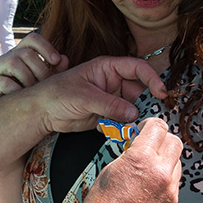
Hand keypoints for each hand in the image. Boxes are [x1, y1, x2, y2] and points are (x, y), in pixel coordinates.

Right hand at [0, 33, 69, 102]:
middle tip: (47, 83)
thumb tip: (64, 59)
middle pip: (25, 52)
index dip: (45, 46)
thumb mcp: (44, 82)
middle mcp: (9, 57)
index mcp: (22, 53)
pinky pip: (3, 81)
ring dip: (27, 78)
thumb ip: (55, 71)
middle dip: (40, 69)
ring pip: (13, 62)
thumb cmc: (27, 94)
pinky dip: (16, 89)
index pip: (32, 39)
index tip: (56, 60)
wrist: (6, 115)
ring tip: (33, 90)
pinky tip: (21, 96)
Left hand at [17, 54, 167, 132]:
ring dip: (139, 117)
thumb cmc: (58, 93)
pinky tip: (130, 133)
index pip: (136, 68)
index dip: (151, 78)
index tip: (161, 92)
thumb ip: (110, 104)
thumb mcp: (84, 97)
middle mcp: (112, 82)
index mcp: (108, 68)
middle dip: (147, 101)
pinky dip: (127, 127)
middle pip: (139, 89)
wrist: (42, 112)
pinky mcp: (106, 115)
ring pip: (133, 107)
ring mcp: (110, 99)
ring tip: (143, 126)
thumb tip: (134, 113)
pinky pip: (123, 120)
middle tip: (155, 115)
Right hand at [74, 118, 182, 202]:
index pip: (159, 126)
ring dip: (166, 160)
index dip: (151, 125)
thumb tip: (142, 143)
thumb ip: (132, 152)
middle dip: (163, 140)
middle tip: (152, 145)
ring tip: (150, 168)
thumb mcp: (113, 166)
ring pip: (177, 162)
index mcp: (141, 157)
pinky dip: (166, 179)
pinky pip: (175, 182)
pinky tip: (151, 185)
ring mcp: (169, 189)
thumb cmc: (103, 202)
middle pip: (175, 142)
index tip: (146, 129)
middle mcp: (160, 171)